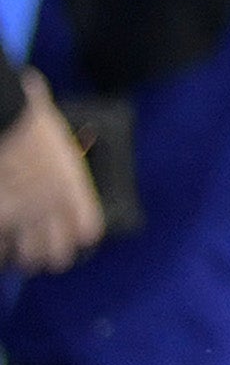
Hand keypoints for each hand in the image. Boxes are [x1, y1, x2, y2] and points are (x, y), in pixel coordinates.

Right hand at [0, 77, 103, 274]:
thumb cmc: (23, 115)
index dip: (73, 237)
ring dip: (18, 255)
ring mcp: (22, 216)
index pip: (86, 231)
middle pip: (57, 255)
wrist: (3, 120)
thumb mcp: (50, 131)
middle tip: (31, 252)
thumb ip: (55, 148)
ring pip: (26, 258)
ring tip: (11, 248)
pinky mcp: (0, 219)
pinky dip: (0, 245)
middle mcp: (52, 207)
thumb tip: (44, 107)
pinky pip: (0, 247)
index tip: (63, 237)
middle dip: (44, 256)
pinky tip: (0, 238)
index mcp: (73, 186)